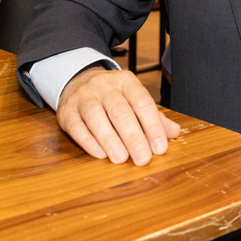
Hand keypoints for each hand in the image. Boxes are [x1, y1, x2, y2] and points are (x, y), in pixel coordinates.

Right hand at [56, 66, 180, 164]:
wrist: (77, 81)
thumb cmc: (113, 96)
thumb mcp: (134, 100)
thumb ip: (154, 117)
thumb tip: (174, 133)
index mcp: (125, 81)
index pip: (142, 102)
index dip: (152, 126)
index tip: (160, 147)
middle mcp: (103, 86)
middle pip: (120, 111)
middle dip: (133, 136)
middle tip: (143, 158)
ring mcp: (83, 97)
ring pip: (96, 117)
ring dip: (110, 140)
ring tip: (121, 159)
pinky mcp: (66, 111)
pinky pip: (77, 126)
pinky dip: (88, 141)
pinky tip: (100, 154)